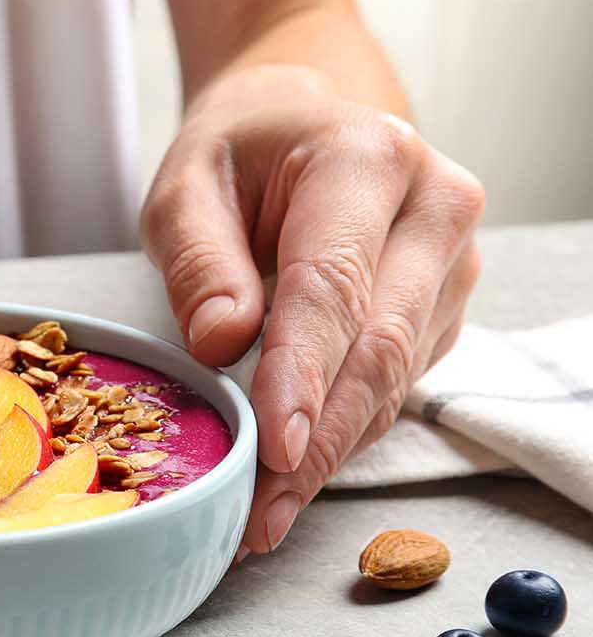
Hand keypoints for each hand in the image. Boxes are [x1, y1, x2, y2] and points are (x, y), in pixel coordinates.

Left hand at [141, 64, 483, 554]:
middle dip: (318, 441)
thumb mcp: (185, 186)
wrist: (301, 122)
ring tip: (264, 514)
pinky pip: (396, 385)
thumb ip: (200, 260)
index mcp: (368, 158)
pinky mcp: (445, 308)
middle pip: (379, 346)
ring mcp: (452, 262)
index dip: (303, 374)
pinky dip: (344, 433)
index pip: (333, 285)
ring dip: (331, 453)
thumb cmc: (239, 154)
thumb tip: (223, 343)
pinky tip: (295, 474)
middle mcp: (434, 207)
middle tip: (259, 513)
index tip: (276, 448)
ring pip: (394, 380)